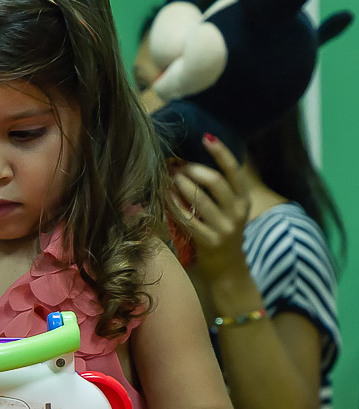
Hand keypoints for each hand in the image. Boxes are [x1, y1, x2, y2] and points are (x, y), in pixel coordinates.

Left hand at [169, 134, 250, 278]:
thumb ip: (219, 189)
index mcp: (244, 200)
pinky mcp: (209, 241)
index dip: (222, 153)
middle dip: (192, 169)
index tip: (206, 137)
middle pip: (214, 182)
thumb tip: (191, 162)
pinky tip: (165, 195)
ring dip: (180, 184)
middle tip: (177, 166)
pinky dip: (174, 204)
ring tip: (169, 177)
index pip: (235, 172)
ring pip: (199, 199)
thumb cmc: (224, 233)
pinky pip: (187, 218)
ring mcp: (224, 228)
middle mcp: (237, 212)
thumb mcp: (231, 210)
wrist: (229, 270)